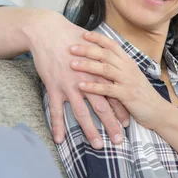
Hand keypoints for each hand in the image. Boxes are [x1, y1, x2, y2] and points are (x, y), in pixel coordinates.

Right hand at [23, 11, 128, 147]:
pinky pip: (56, 111)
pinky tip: (59, 140)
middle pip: (103, 107)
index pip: (115, 94)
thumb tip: (115, 63)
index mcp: (99, 72)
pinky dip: (58, 126)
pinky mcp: (54, 87)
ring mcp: (70, 86)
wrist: (48, 32)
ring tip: (98, 145)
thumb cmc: (72, 37)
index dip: (122, 109)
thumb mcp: (94, 46)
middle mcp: (88, 81)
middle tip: (120, 140)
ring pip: (82, 113)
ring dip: (90, 130)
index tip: (129, 122)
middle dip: (112, 124)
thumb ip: (105, 58)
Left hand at [70, 31, 167, 128]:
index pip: (113, 45)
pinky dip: (93, 87)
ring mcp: (128, 81)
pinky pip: (107, 89)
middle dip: (87, 49)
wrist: (157, 110)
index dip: (98, 38)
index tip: (83, 34)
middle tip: (70, 47)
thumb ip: (118, 68)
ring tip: (72, 64)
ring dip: (87, 66)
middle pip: (106, 54)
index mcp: (128, 62)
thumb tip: (102, 59)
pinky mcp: (126, 95)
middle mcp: (128, 68)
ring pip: (105, 69)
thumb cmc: (142, 94)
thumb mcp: (131, 77)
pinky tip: (80, 86)